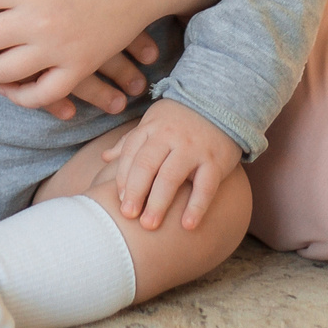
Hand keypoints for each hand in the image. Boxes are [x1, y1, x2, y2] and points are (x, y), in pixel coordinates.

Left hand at [101, 99, 241, 231]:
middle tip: (128, 216)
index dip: (123, 179)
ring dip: (159, 202)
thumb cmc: (181, 119)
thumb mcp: (154, 122)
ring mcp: (193, 148)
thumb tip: (105, 158)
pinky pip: (205, 186)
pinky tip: (187, 225)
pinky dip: (196, 206)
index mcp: (152, 128)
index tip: (120, 202)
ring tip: (149, 225)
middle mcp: (170, 136)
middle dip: (135, 192)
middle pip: (146, 165)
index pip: (131, 154)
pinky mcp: (216, 160)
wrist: (222, 102)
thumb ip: (131, 142)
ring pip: (171, 176)